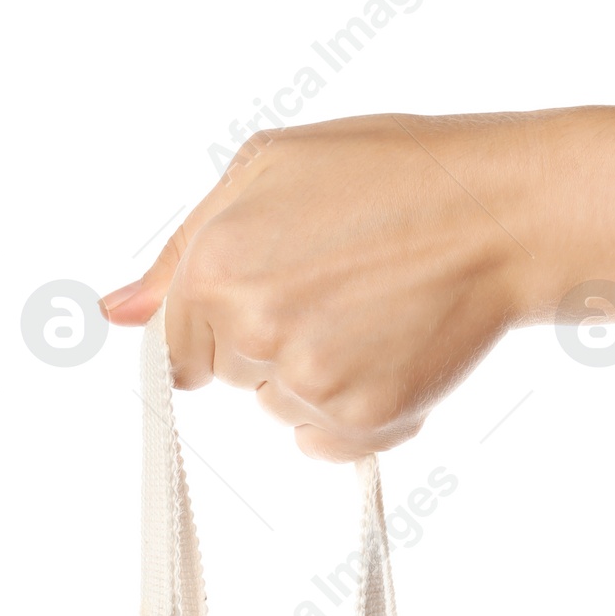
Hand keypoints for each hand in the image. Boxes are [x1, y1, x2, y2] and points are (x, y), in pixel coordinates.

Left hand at [99, 114, 543, 460]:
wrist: (499, 213)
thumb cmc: (389, 176)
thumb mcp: (268, 171)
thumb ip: (180, 251)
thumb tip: (114, 314)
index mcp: (216, 266)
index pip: (179, 350)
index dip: (228, 323)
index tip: (280, 295)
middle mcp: (255, 330)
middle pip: (233, 381)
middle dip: (275, 344)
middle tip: (344, 286)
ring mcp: (310, 381)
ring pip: (282, 413)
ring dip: (319, 381)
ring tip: (376, 315)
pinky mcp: (362, 419)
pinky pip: (329, 444)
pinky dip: (357, 417)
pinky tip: (393, 356)